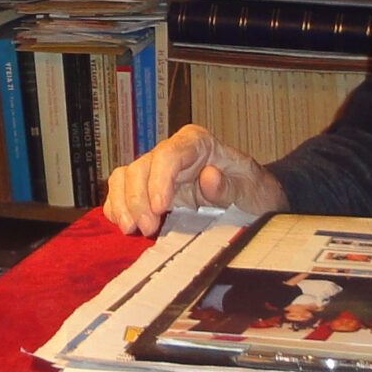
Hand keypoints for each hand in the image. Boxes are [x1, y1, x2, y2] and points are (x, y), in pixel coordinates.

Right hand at [102, 123, 286, 235]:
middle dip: (138, 198)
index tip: (159, 207)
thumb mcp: (253, 191)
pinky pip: (121, 192)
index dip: (158, 180)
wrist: (254, 202)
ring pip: (125, 177)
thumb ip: (230, 186)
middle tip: (147, 228)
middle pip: (141, 167)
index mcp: (197, 143)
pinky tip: (122, 224)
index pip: (168, 153)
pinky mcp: (148, 190)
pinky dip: (117, 207)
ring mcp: (158, 172)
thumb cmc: (254, 191)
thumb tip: (208, 177)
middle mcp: (173, 153)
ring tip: (130, 228)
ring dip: (123, 203)